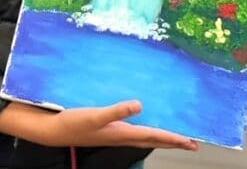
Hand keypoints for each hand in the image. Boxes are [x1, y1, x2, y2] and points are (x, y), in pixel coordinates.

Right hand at [0, 100, 198, 150]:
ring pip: (144, 137)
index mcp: (122, 133)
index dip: (173, 138)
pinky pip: (133, 130)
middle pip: (153, 140)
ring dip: (161, 136)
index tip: (191, 140)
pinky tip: (142, 120)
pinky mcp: (108, 129)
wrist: (55, 130)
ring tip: (174, 135)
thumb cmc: (74, 123)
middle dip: (173, 141)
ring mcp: (115, 133)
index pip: (154, 136)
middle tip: (191, 142)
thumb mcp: (95, 115)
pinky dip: (144, 128)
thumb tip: (139, 105)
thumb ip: (117, 110)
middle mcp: (122, 135)